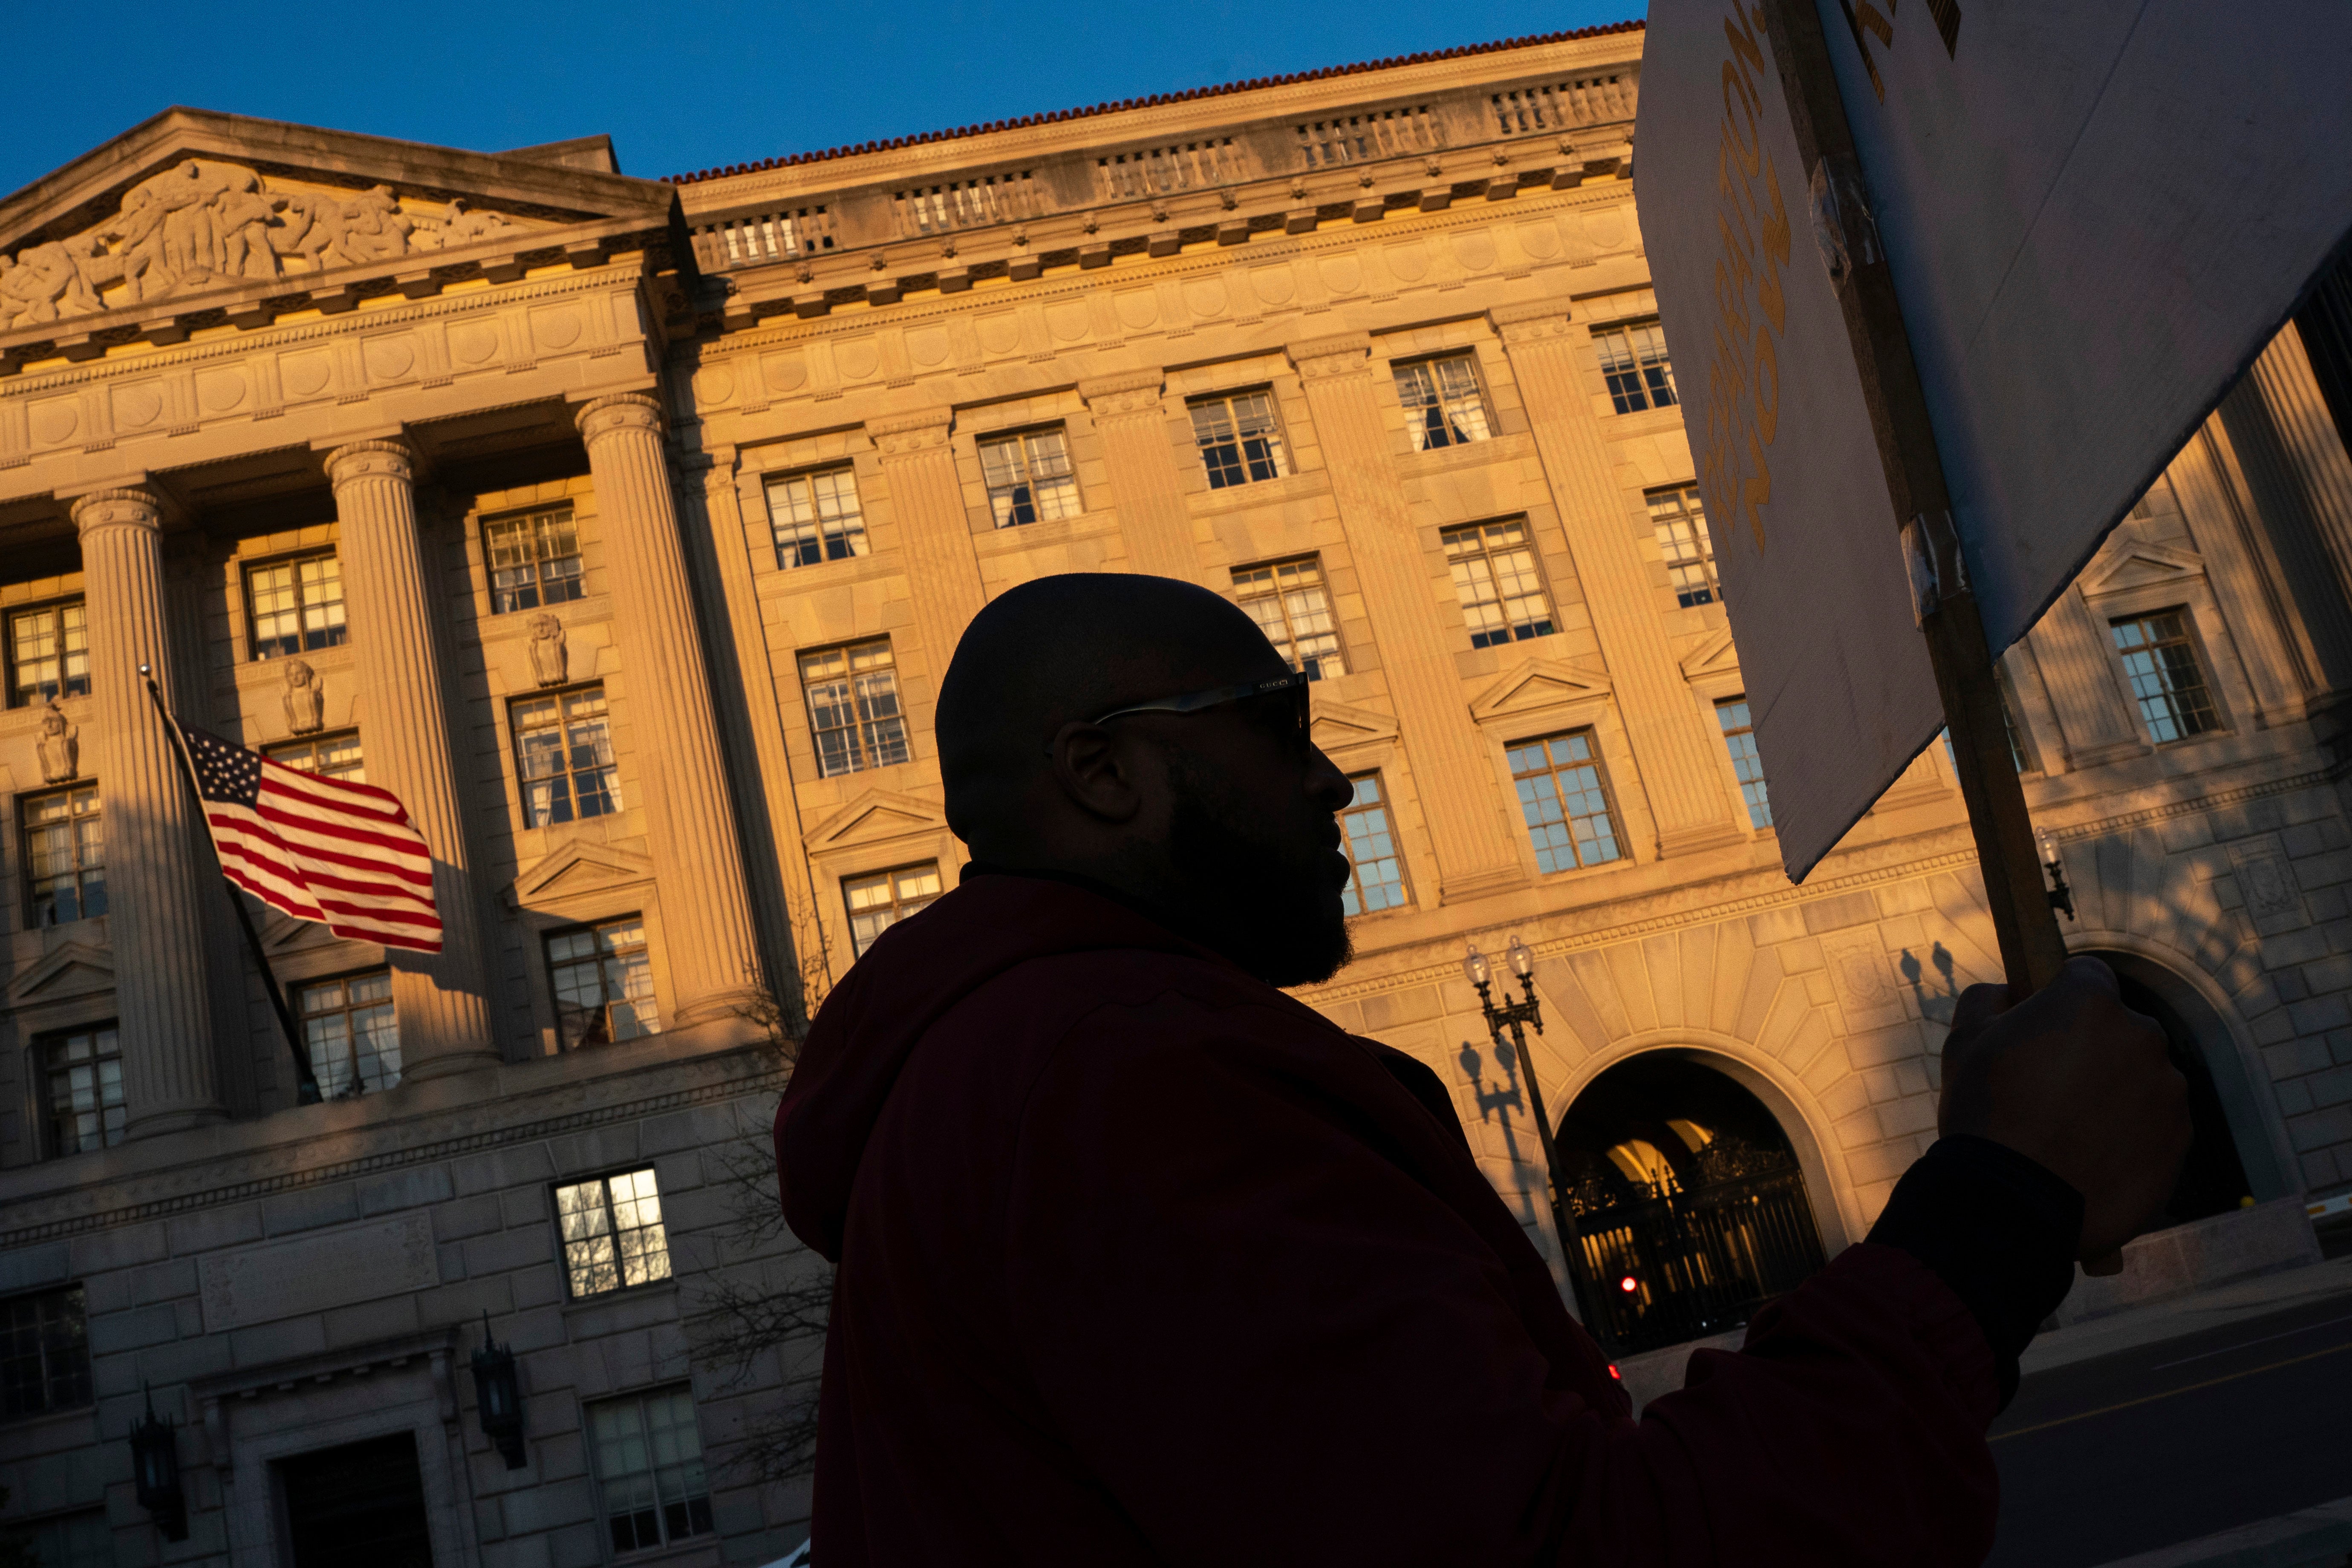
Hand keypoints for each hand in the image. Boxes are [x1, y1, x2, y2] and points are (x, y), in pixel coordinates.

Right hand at [1938, 956, 2191, 1264]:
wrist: (2015, 1202)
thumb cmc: (1985, 1114)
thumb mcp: (1964, 1041)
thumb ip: (1989, 999)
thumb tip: (2008, 992)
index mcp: (2090, 1001)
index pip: (2087, 976)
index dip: (2061, 1000)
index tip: (2043, 1029)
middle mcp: (2141, 1036)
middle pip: (2120, 1029)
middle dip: (2092, 1049)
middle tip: (2050, 1089)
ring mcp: (2167, 1089)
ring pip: (2141, 1077)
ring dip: (2114, 1093)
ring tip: (2070, 1132)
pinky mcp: (2180, 1138)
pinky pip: (2156, 1124)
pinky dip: (2131, 1134)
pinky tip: (2091, 1157)